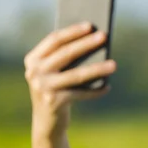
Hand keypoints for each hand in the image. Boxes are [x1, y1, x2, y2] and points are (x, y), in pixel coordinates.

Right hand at [24, 22, 115, 136]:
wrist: (46, 123)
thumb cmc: (56, 90)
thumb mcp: (55, 73)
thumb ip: (66, 59)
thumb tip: (94, 43)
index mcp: (32, 60)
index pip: (54, 40)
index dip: (72, 31)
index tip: (90, 25)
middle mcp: (34, 72)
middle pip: (66, 53)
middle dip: (87, 44)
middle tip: (104, 36)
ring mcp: (43, 87)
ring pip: (76, 74)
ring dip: (97, 69)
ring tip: (114, 64)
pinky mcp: (54, 102)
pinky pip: (81, 93)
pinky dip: (95, 91)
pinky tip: (107, 87)